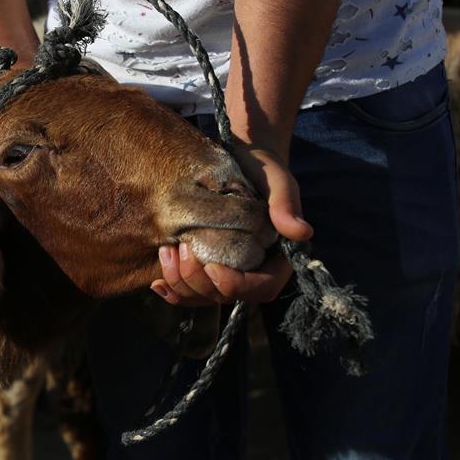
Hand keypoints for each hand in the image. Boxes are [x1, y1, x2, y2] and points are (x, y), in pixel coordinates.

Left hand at [150, 141, 311, 305]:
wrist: (237, 161)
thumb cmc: (260, 168)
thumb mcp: (275, 180)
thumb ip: (286, 204)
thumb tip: (302, 233)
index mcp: (276, 258)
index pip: (263, 288)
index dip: (237, 286)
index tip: (214, 268)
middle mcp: (252, 271)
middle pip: (226, 297)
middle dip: (199, 282)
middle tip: (180, 250)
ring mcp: (227, 272)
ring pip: (203, 297)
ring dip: (181, 283)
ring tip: (165, 252)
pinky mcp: (205, 267)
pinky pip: (188, 291)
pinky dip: (172, 289)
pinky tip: (156, 281)